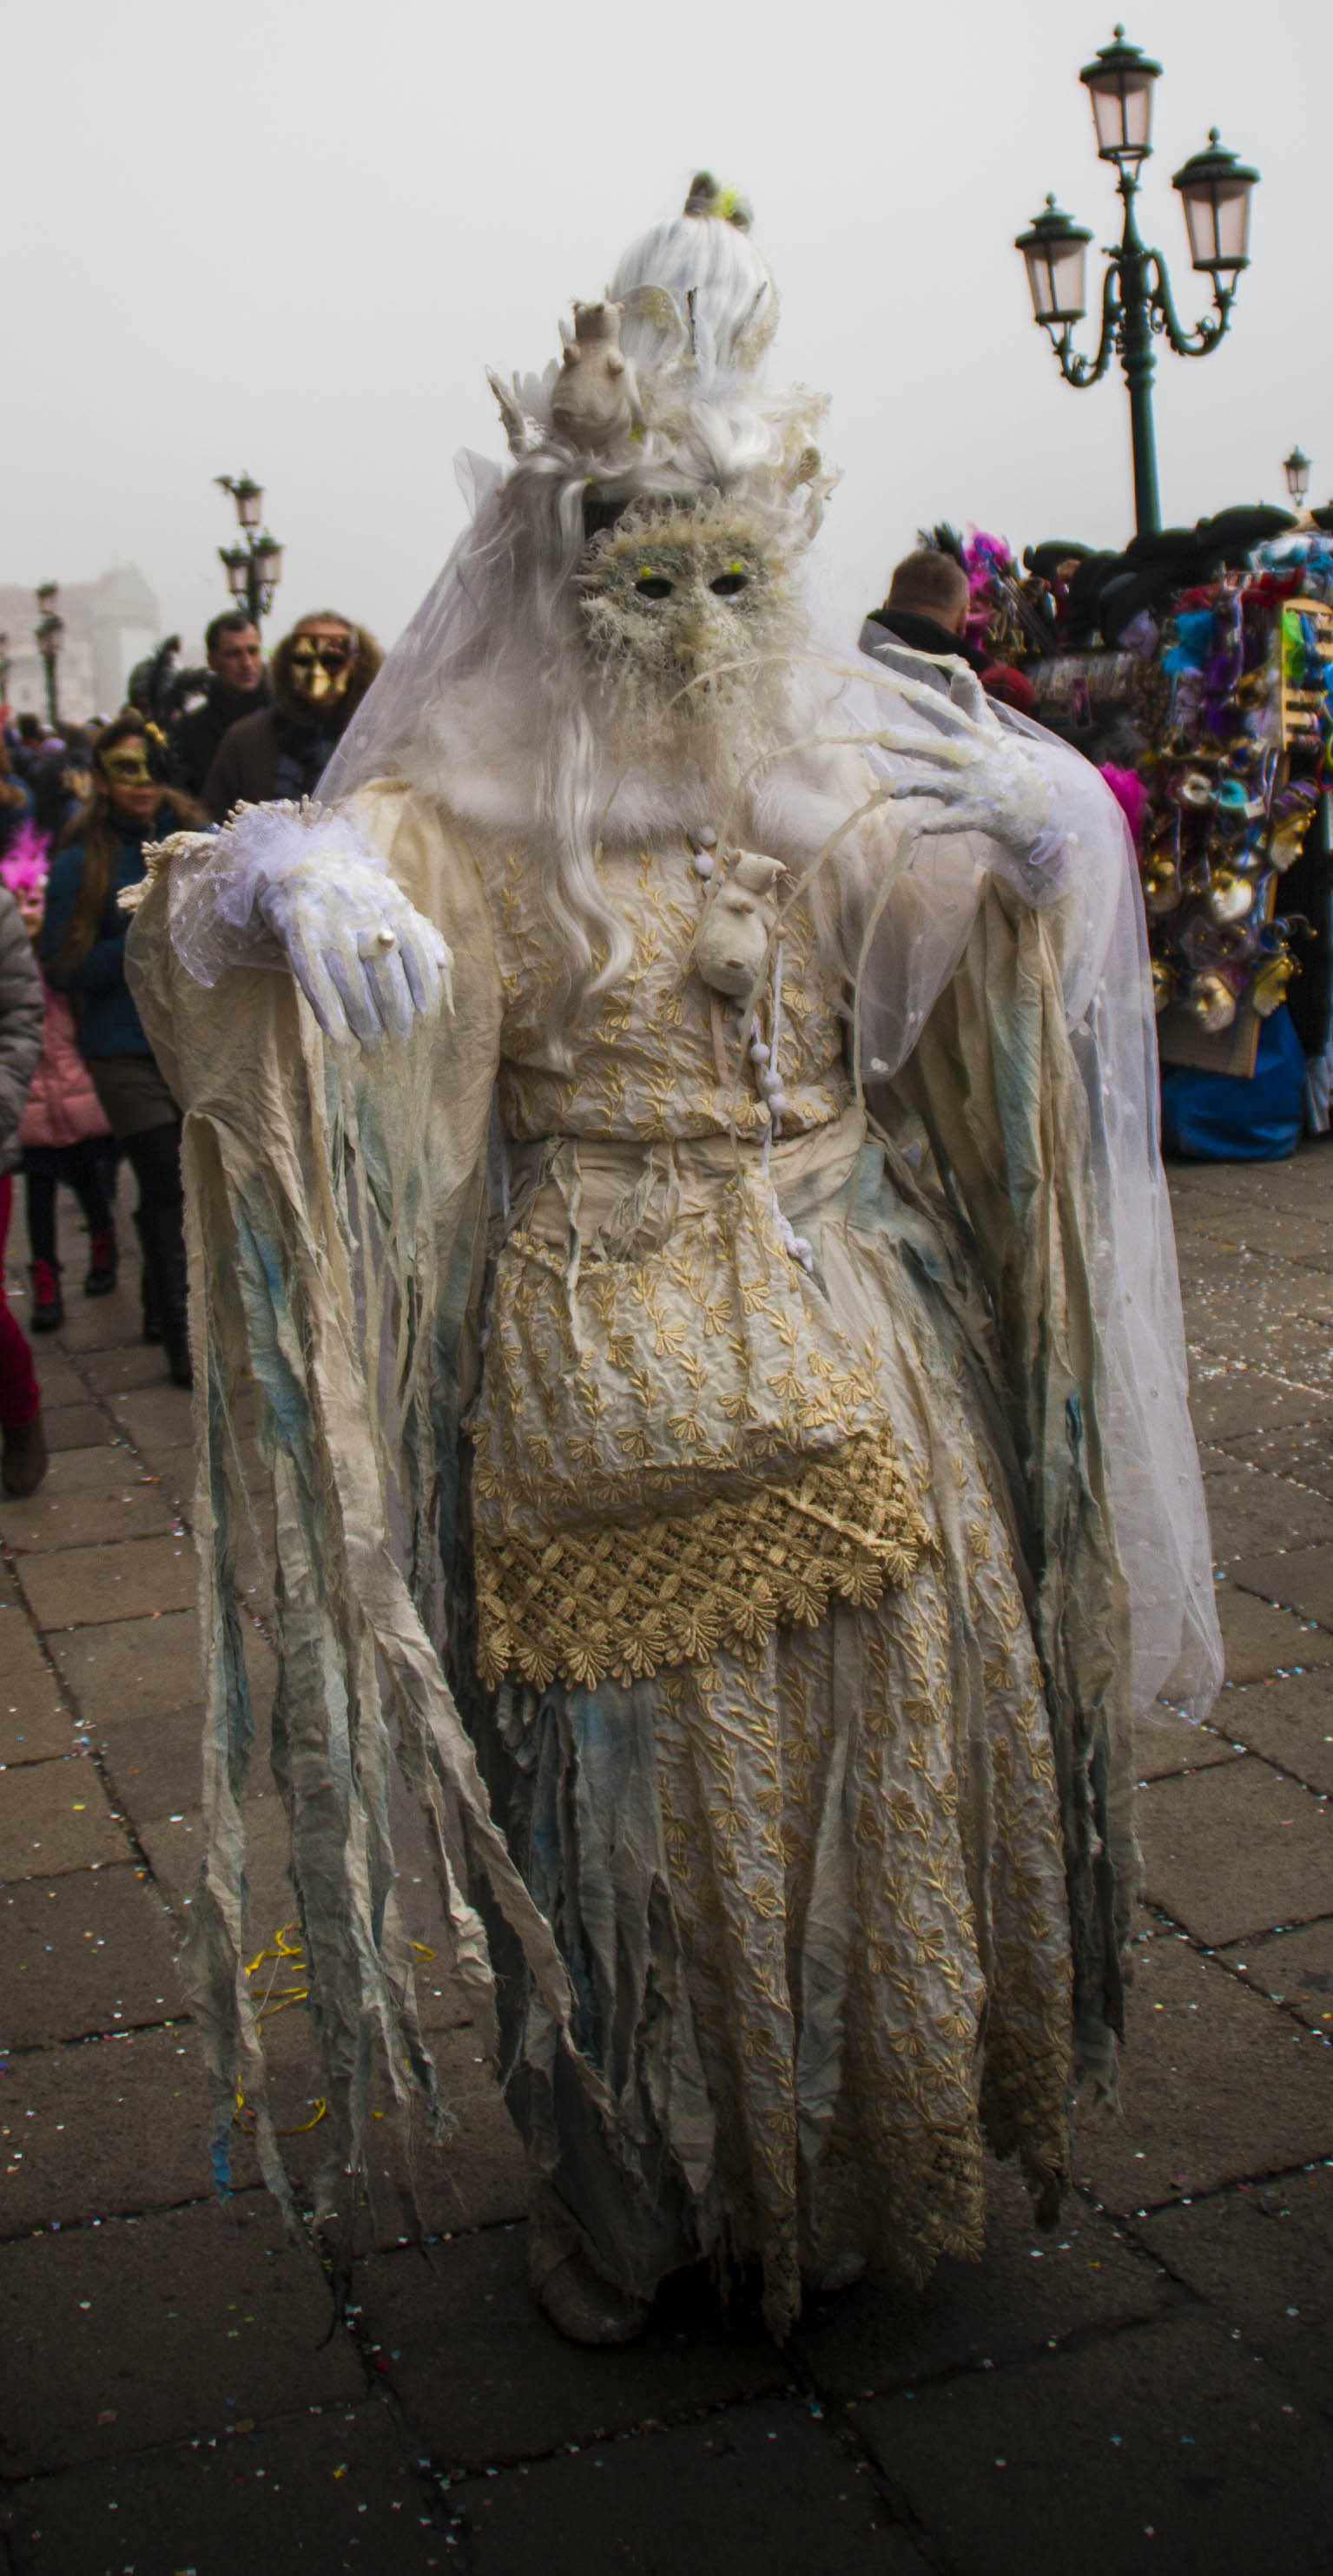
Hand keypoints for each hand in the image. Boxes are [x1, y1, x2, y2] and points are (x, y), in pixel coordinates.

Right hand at [258, 855, 452, 1046]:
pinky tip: (339, 1037)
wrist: (304, 865)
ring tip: (371, 1052)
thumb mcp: (393, 905)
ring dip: (364, 1025)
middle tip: (398, 1050)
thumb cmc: (358, 897)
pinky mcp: (301, 933)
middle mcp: (367, 917)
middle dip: (394, 1021)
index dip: (422, 998)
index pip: (419, 962)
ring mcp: (332, 925)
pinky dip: (329, 1013)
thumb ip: (421, 934)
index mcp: (396, 909)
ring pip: (353, 986)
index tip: (423, 1027)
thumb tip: (445, 965)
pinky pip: (316, 980)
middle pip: (387, 981)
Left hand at [873, 667, 1055, 860]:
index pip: (939, 698)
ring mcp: (967, 786)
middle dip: (902, 739)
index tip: (881, 655)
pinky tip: (906, 834)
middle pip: (930, 740)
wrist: (1040, 807)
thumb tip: (957, 667)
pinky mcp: (969, 815)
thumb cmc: (1005, 763)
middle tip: (877, 734)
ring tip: (888, 789)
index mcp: (969, 728)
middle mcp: (967, 753)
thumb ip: (971, 700)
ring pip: (929, 783)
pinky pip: (937, 823)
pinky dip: (920, 829)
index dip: (913, 681)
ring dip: (905, 785)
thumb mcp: (991, 729)